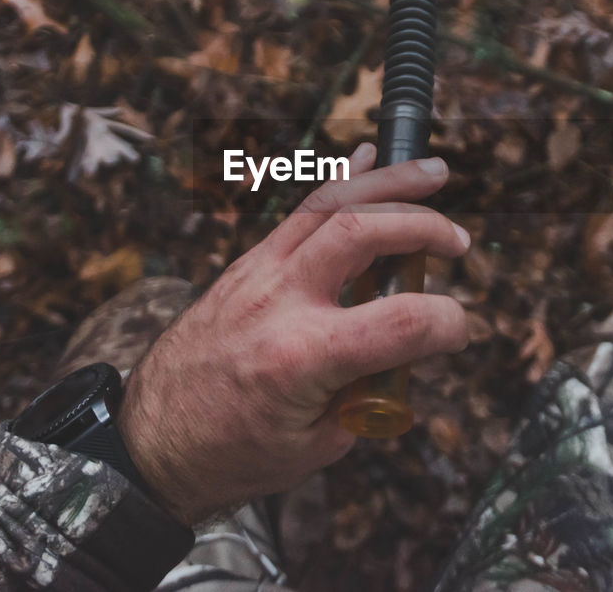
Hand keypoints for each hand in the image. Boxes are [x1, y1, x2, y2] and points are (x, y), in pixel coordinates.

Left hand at [117, 143, 470, 524]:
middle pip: (363, 234)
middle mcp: (278, 302)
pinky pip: (299, 213)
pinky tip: (368, 161)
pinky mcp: (247, 265)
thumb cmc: (234, 453)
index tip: (459, 332)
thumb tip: (402, 348)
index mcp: (301, 358)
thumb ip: (369, 390)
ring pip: (328, 205)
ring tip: (433, 173)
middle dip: (422, 227)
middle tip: (458, 242)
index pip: (401, 321)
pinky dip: (340, 185)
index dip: (448, 324)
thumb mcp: (319, 443)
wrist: (152, 441)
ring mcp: (257, 275)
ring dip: (387, 183)